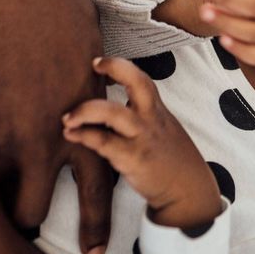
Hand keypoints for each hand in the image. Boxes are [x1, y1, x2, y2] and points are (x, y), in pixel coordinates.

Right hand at [0, 0, 114, 253]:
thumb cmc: (62, 14)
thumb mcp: (89, 62)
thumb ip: (84, 99)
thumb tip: (79, 111)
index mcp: (85, 126)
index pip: (98, 194)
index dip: (94, 228)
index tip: (94, 253)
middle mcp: (42, 141)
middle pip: (30, 212)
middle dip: (23, 221)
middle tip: (17, 220)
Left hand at [63, 57, 222, 228]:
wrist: (187, 191)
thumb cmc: (169, 159)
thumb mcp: (160, 129)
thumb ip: (139, 116)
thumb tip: (107, 107)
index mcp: (156, 109)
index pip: (141, 78)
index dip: (119, 66)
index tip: (98, 63)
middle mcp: (151, 118)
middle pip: (138, 82)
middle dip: (115, 68)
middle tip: (92, 66)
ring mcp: (142, 137)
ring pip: (113, 113)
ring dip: (85, 110)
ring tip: (67, 116)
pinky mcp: (133, 158)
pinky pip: (104, 143)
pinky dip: (84, 136)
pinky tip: (70, 135)